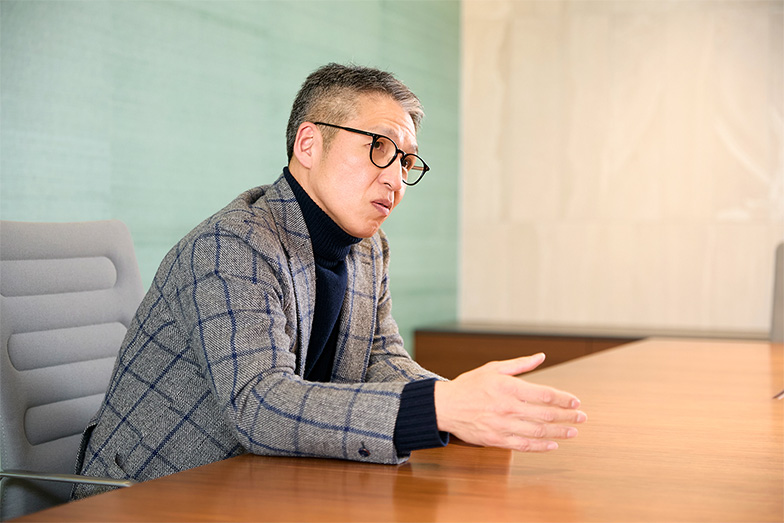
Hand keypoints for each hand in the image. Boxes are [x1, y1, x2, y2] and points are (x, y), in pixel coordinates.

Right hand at [433, 353, 586, 451]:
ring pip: (538, 432)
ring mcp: (502, 425)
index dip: (563, 399)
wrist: (444, 406)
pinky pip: (523, 445)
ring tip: (573, 432)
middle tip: (582, 418)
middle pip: (545, 414)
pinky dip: (540, 446)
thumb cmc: (469, 385)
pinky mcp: (496, 439)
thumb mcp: (493, 368)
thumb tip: (541, 356)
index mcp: (508, 387)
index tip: (575, 402)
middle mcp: (508, 407)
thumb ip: (520, 364)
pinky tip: (553, 445)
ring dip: (559, 432)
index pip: (544, 394)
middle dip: (567, 417)